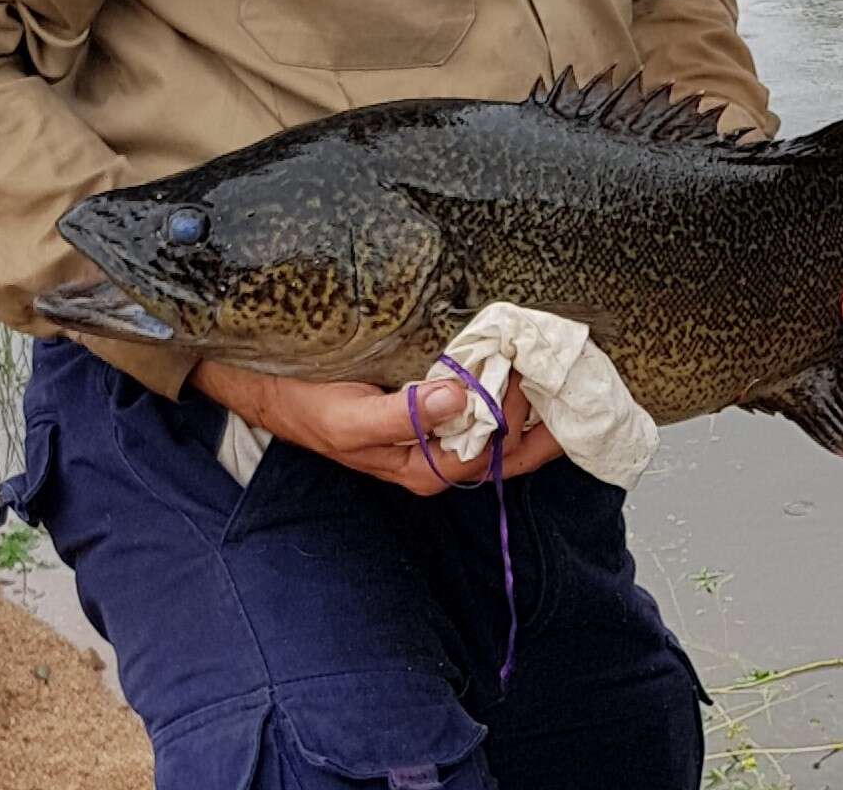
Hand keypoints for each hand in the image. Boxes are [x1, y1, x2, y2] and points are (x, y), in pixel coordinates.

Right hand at [190, 360, 561, 494]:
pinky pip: (486, 411)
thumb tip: (457, 399)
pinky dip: (509, 395)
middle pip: (506, 450)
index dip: (511, 418)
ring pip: (501, 433)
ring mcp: (439, 437)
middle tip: (561, 376)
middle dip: (540, 421)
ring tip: (560, 377)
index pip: (487, 452)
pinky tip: (528, 374)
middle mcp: (438, 459)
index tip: (521, 376)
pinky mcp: (436, 413)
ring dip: (532, 409)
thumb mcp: (349, 417)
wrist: (281, 391)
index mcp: (422, 468)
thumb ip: (401, 416)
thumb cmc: (311, 407)